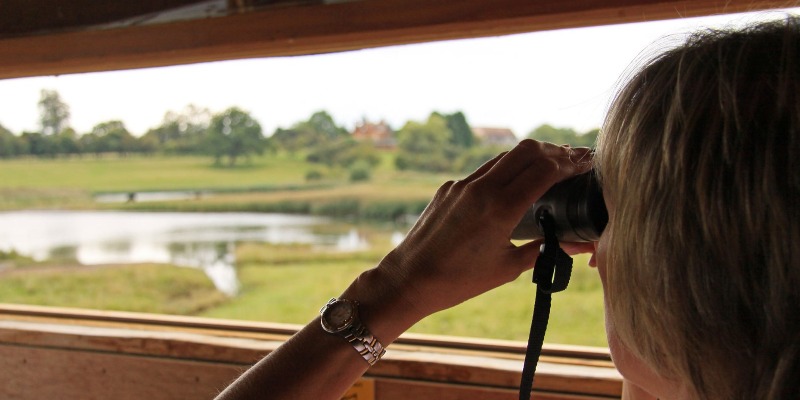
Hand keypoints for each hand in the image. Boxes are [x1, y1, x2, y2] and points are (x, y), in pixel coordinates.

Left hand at [377, 139, 592, 321]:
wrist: (408, 279)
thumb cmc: (458, 281)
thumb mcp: (507, 268)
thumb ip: (544, 250)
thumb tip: (576, 245)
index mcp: (500, 208)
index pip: (544, 169)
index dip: (569, 163)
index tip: (586, 164)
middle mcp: (481, 189)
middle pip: (526, 150)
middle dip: (554, 151)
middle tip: (572, 160)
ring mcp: (462, 185)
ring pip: (503, 158)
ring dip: (529, 158)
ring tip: (548, 167)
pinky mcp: (448, 188)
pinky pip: (483, 172)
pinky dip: (504, 172)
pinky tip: (513, 185)